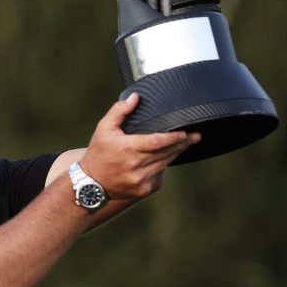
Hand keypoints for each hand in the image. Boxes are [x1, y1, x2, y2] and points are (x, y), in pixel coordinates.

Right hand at [79, 93, 199, 200]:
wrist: (91, 182)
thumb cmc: (99, 152)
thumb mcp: (104, 128)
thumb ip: (120, 110)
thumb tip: (135, 97)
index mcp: (127, 148)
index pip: (157, 142)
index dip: (174, 138)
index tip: (186, 133)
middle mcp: (135, 166)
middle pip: (166, 153)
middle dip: (182, 144)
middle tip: (195, 136)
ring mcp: (141, 180)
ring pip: (165, 164)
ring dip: (176, 153)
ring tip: (186, 143)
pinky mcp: (144, 190)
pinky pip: (160, 175)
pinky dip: (164, 166)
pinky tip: (165, 158)